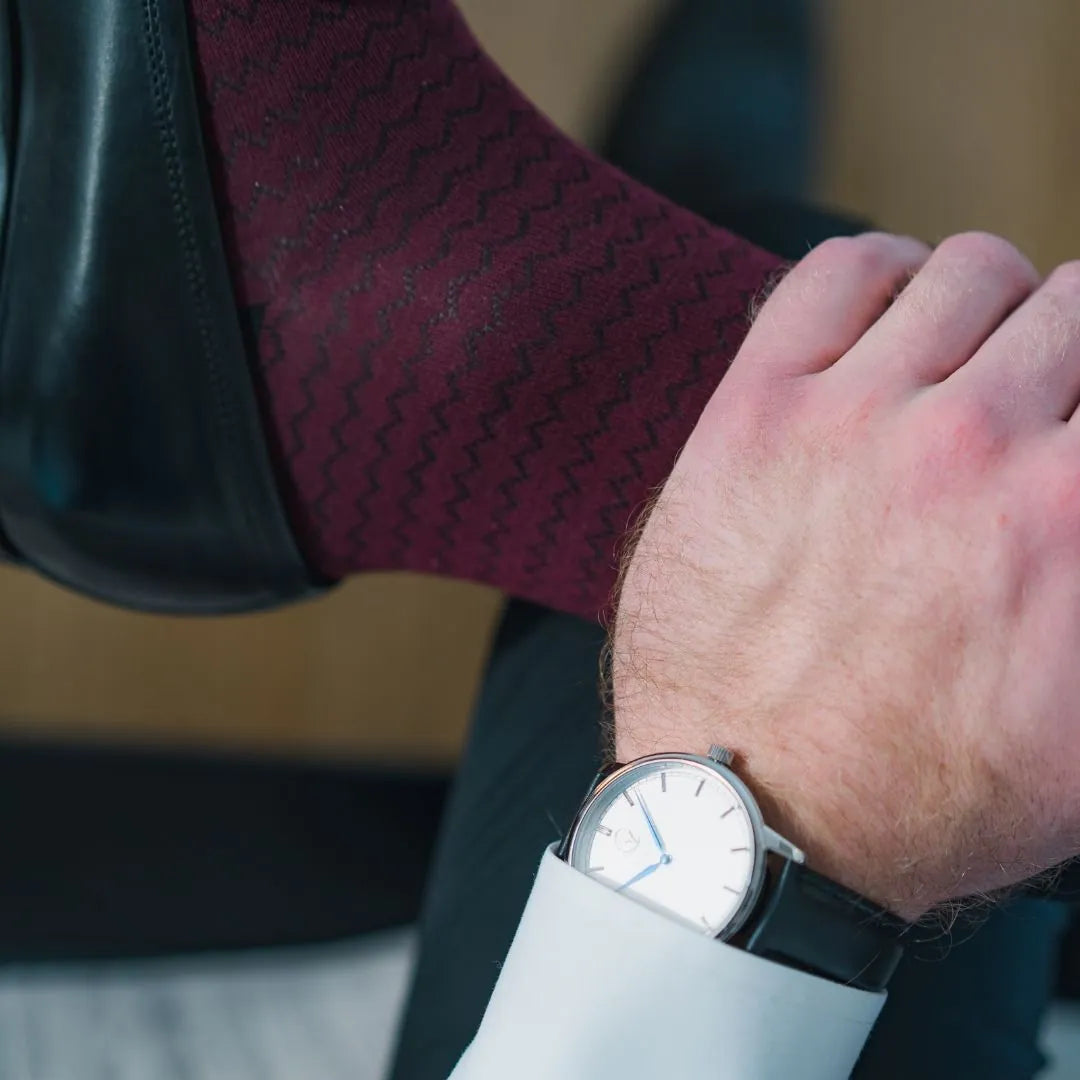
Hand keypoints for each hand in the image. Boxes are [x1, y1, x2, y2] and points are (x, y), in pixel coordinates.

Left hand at [611, 231, 1079, 919]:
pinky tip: (881, 326)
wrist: (758, 818)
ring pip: (972, 274)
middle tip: (1035, 413)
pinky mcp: (756, 411)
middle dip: (1071, 359)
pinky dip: (878, 277)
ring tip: (960, 370)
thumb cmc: (924, 794)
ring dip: (986, 312)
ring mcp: (859, 417)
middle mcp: (983, 445)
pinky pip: (837, 272)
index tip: (1071, 431)